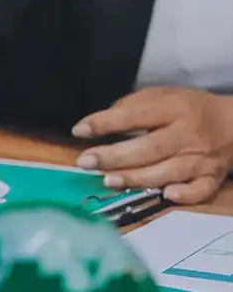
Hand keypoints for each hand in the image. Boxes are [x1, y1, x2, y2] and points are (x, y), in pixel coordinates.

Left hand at [72, 87, 232, 203]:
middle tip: (85, 162)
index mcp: (174, 108)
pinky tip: (165, 195)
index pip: (137, 114)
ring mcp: (201, 158)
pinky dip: (184, 194)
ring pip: (169, 171)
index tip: (80, 130)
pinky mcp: (212, 177)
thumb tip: (99, 123)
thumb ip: (131, 106)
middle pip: (150, 148)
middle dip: (115, 156)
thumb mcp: (161, 96)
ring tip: (108, 180)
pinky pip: (200, 190)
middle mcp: (188, 134)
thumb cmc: (186, 110)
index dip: (107, 122)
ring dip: (137, 178)